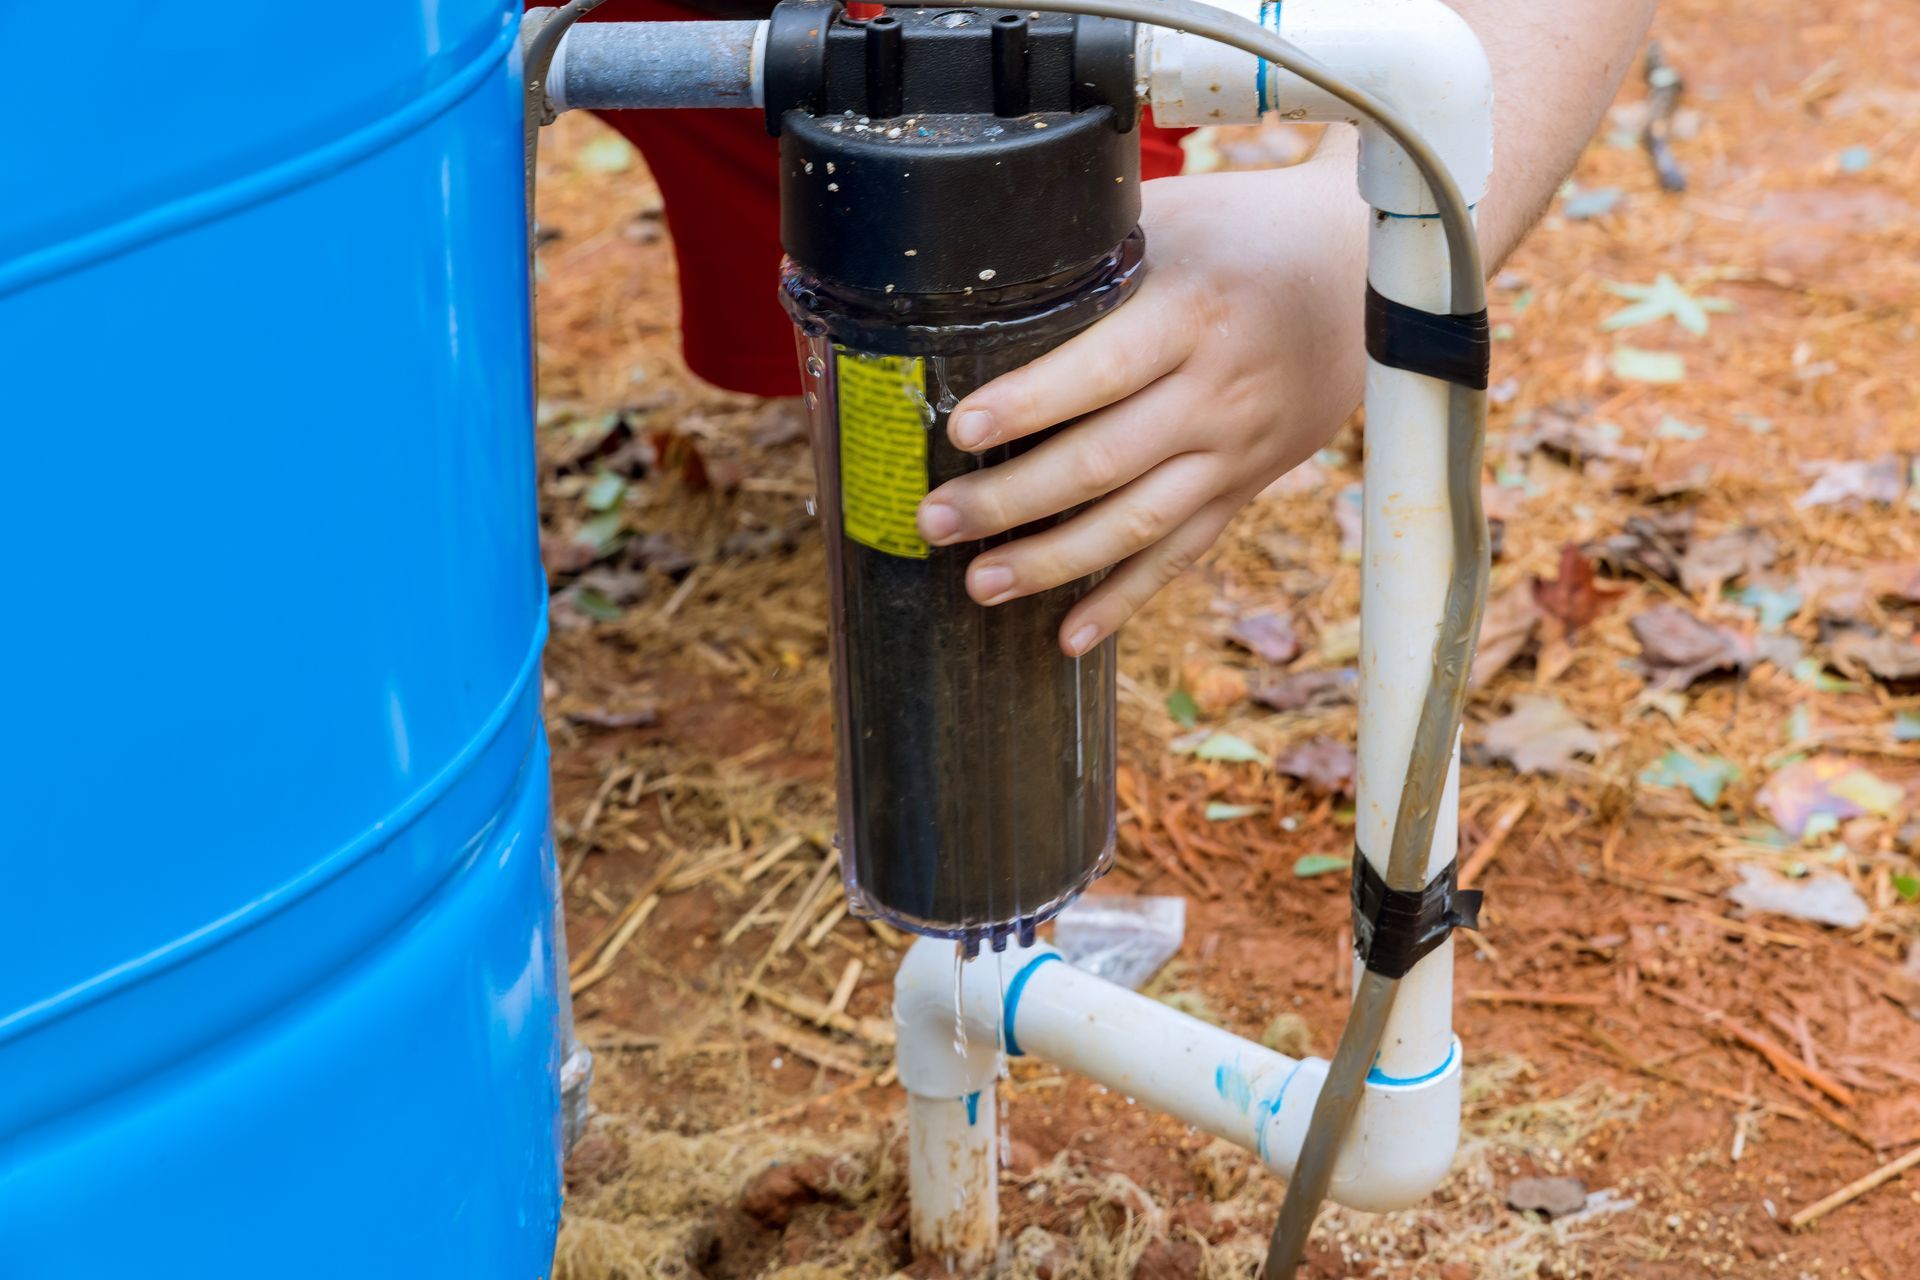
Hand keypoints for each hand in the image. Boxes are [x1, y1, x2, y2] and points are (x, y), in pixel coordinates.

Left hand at [913, 139, 1368, 656]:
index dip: (1030, 405)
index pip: (1102, 372)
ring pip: (1137, 524)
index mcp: (1194, 315)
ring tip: (980, 584)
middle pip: (1106, 462)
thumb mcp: (1178, 218)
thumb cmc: (1248, 232)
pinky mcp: (1243, 487)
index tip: (961, 430)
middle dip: (1012, 500)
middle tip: (934, 520)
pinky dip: (1124, 600)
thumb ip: (1098, 255)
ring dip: (1054, 563)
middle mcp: (1217, 393)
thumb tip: (986, 274)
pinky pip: (1180, 556)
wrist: (1362, 274)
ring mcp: (1235, 451)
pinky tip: (1068, 638)